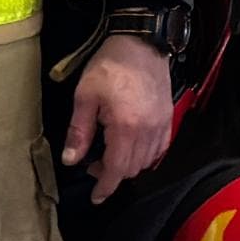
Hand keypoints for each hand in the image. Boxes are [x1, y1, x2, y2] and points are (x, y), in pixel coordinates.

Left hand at [61, 31, 177, 184]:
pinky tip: (133, 148)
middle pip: (131, 169)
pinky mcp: (168, 118)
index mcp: (125, 127)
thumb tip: (71, 160)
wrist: (141, 42)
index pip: (115, 169)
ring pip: (146, 162)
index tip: (96, 198)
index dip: (105, 187)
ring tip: (110, 153)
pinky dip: (146, 156)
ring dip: (128, 165)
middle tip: (93, 164)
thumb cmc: (110, 65)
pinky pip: (160, 149)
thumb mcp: (85, 96)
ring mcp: (161, 125)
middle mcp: (147, 131)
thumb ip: (79, 131)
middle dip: (111, 175)